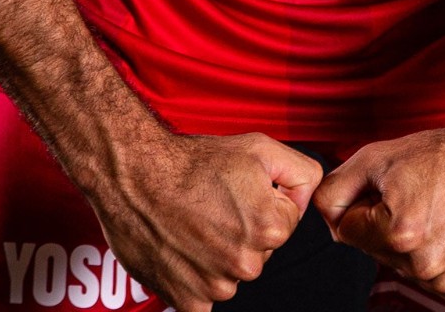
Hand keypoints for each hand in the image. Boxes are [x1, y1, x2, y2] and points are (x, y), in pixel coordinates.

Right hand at [86, 129, 323, 310]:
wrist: (135, 175)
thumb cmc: (193, 160)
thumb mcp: (259, 147)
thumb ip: (300, 173)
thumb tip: (309, 198)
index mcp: (270, 228)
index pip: (286, 221)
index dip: (264, 199)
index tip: (237, 190)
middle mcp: (247, 264)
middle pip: (261, 248)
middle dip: (244, 228)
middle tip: (213, 205)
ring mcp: (216, 287)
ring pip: (234, 272)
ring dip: (220, 253)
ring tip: (195, 223)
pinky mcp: (188, 302)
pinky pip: (206, 298)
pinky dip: (197, 278)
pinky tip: (185, 250)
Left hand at [313, 121, 444, 304]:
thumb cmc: (441, 155)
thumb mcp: (375, 157)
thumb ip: (334, 189)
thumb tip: (323, 217)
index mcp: (398, 233)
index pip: (345, 230)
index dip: (361, 203)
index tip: (388, 188)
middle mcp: (423, 265)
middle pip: (372, 250)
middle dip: (382, 224)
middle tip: (415, 197)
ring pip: (399, 265)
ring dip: (407, 244)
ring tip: (435, 211)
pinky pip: (427, 278)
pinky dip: (432, 257)